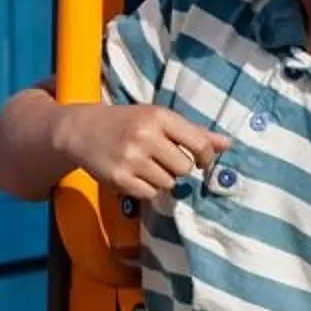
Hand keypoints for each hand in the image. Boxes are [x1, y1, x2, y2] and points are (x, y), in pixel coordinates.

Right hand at [59, 102, 221, 200]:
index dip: (206, 158)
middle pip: (184, 168)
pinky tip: (134, 175)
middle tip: (161, 159)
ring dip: (161, 178)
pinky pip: (150, 194)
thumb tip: (228, 144)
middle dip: (177, 167)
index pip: (199, 144)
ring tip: (145, 165)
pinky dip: (146, 188)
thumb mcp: (159, 119)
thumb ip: (194, 132)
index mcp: (159, 116)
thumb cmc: (127, 123)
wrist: (82, 130)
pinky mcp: (120, 179)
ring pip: (168, 183)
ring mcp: (131, 159)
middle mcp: (146, 136)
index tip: (201, 161)